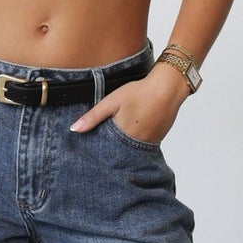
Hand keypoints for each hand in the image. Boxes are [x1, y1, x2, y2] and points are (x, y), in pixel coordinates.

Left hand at [67, 64, 188, 145]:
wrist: (168, 88)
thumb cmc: (139, 92)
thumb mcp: (112, 101)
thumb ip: (93, 117)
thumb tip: (74, 130)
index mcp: (123, 136)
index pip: (106, 152)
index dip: (98, 153)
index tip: (91, 153)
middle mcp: (137, 144)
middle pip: (119, 153)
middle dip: (110, 152)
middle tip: (103, 147)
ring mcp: (149, 143)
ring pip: (131, 151)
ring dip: (124, 147)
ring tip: (118, 138)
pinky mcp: (158, 139)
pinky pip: (142, 145)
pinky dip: (135, 141)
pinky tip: (133, 130)